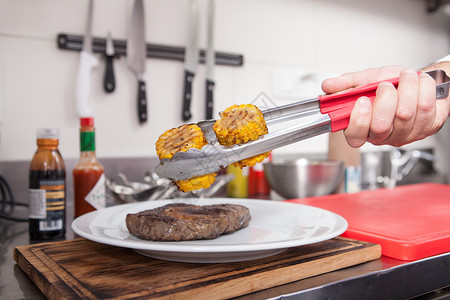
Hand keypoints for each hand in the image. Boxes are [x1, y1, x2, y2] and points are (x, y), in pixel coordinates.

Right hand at [322, 65, 449, 147]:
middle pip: (380, 126)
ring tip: (406, 77)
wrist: (416, 81)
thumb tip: (327, 86)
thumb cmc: (391, 84)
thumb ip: (346, 84)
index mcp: (363, 126)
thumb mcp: (365, 80)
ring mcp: (405, 134)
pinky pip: (425, 108)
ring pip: (405, 114)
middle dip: (385, 98)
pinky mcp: (427, 128)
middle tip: (386, 85)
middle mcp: (383, 135)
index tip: (362, 101)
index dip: (359, 120)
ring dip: (407, 87)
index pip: (355, 136)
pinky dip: (423, 88)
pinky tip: (420, 83)